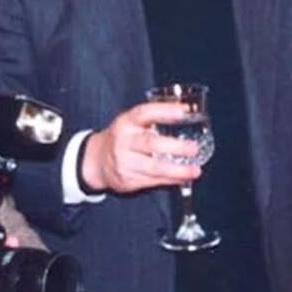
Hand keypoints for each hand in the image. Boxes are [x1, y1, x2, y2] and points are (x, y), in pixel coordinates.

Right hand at [80, 102, 201, 193]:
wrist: (96, 160)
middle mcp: (124, 141)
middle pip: (150, 144)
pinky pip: (153, 181)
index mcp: (126, 122)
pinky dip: (171, 180)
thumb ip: (153, 119)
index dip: (164, 111)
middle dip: (175, 147)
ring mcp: (124, 162)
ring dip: (177, 170)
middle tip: (193, 148)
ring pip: (153, 167)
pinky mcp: (128, 179)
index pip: (144, 114)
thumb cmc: (121, 138)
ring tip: (194, 170)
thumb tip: (187, 111)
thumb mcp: (131, 123)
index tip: (183, 111)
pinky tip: (183, 178)